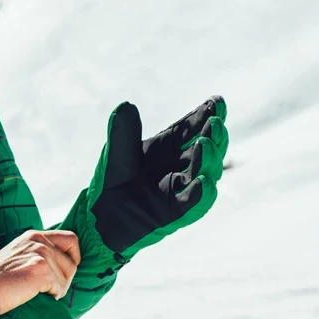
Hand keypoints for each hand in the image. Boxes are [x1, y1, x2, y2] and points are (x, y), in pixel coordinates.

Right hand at [0, 230, 80, 313]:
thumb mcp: (19, 255)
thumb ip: (39, 253)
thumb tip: (63, 265)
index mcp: (34, 235)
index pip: (71, 239)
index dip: (73, 257)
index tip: (63, 271)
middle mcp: (39, 241)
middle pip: (72, 260)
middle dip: (65, 277)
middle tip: (49, 287)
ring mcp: (41, 254)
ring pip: (68, 276)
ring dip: (57, 288)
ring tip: (37, 292)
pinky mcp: (42, 270)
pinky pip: (60, 287)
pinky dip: (52, 296)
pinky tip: (34, 294)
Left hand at [58, 96, 228, 277]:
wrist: (101, 216)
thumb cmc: (112, 182)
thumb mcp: (116, 154)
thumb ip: (122, 132)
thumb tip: (125, 106)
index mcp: (170, 147)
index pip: (193, 127)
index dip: (206, 114)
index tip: (217, 101)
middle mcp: (181, 166)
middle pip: (206, 148)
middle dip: (214, 134)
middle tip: (215, 121)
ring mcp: (182, 189)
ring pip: (206, 173)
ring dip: (209, 159)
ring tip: (205, 143)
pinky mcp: (176, 212)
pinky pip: (194, 204)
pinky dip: (202, 193)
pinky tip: (205, 181)